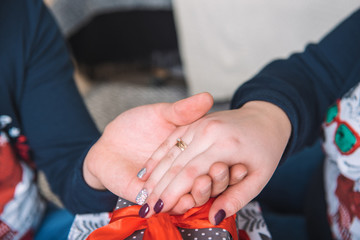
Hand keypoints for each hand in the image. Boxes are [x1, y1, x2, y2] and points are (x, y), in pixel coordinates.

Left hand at [82, 92, 213, 202]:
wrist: (109, 142)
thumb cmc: (136, 124)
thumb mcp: (162, 114)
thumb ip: (182, 111)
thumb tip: (207, 97)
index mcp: (191, 153)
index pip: (213, 160)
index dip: (226, 160)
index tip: (237, 157)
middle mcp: (184, 173)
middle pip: (208, 181)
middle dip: (217, 179)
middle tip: (221, 170)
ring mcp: (170, 187)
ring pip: (192, 196)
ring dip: (201, 193)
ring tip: (203, 183)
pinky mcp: (154, 198)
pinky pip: (170, 205)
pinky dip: (180, 204)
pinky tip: (184, 199)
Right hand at [138, 101, 290, 223]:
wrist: (266, 118)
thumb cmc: (266, 149)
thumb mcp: (260, 177)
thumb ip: (237, 198)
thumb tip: (214, 217)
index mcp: (226, 144)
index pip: (190, 173)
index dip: (171, 194)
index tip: (158, 210)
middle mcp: (208, 131)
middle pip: (176, 164)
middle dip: (158, 189)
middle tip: (146, 208)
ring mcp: (200, 123)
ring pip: (170, 152)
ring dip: (154, 174)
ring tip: (141, 194)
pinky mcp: (194, 122)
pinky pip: (171, 140)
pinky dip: (157, 156)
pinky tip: (146, 170)